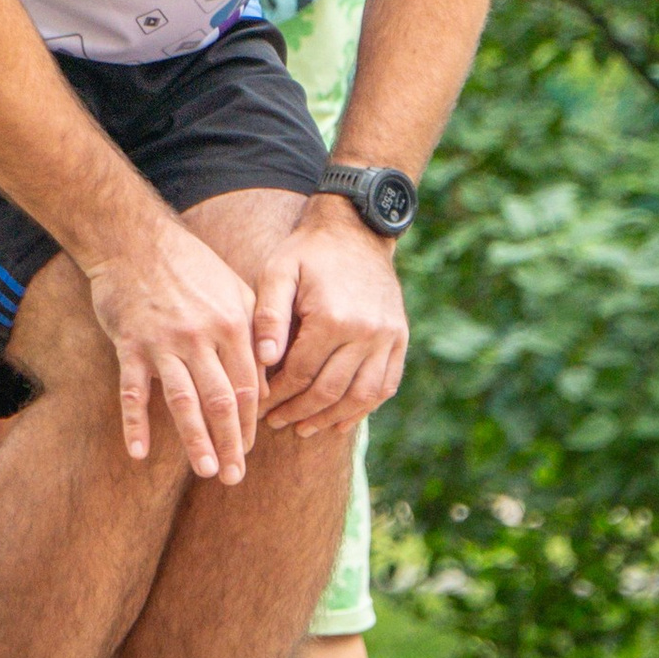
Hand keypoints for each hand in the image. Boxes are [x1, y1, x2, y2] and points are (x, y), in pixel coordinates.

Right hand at [86, 218, 265, 479]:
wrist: (134, 240)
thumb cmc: (189, 267)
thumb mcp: (234, 291)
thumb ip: (254, 334)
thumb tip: (266, 385)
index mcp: (233, 324)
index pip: (248, 386)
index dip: (250, 423)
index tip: (248, 452)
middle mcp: (202, 336)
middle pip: (221, 400)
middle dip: (230, 442)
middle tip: (234, 477)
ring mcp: (165, 342)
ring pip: (184, 400)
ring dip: (196, 439)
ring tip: (206, 470)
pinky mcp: (131, 344)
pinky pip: (133, 391)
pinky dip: (135, 422)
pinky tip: (139, 451)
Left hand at [255, 198, 408, 434]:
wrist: (356, 230)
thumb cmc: (308, 252)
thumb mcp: (279, 272)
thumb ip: (269, 316)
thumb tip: (263, 360)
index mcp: (332, 318)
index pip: (300, 373)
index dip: (277, 396)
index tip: (257, 408)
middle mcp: (365, 332)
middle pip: (329, 390)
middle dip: (298, 412)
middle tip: (275, 423)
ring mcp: (388, 337)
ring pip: (360, 395)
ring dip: (331, 418)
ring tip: (305, 427)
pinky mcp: (400, 338)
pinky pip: (386, 385)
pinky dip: (364, 408)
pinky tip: (341, 419)